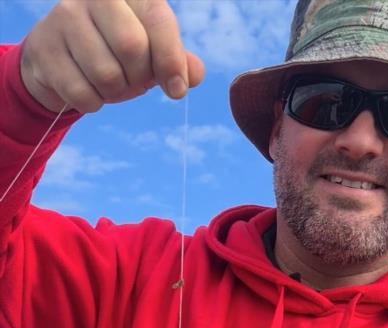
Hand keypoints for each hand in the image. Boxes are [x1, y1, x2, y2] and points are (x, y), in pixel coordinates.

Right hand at [20, 0, 204, 112]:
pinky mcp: (45, 47)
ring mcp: (65, 17)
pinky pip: (82, 93)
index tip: (178, 90)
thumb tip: (195, 75)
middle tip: (131, 79)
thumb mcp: (149, 55)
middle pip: (132, 47)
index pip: (159, 20)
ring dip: (114, 92)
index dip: (172, 60)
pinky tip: (87, 90)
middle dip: (138, 77)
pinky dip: (92, 103)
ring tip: (107, 82)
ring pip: (106, 73)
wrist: (57, 60)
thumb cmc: (111, 53)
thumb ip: (175, 61)